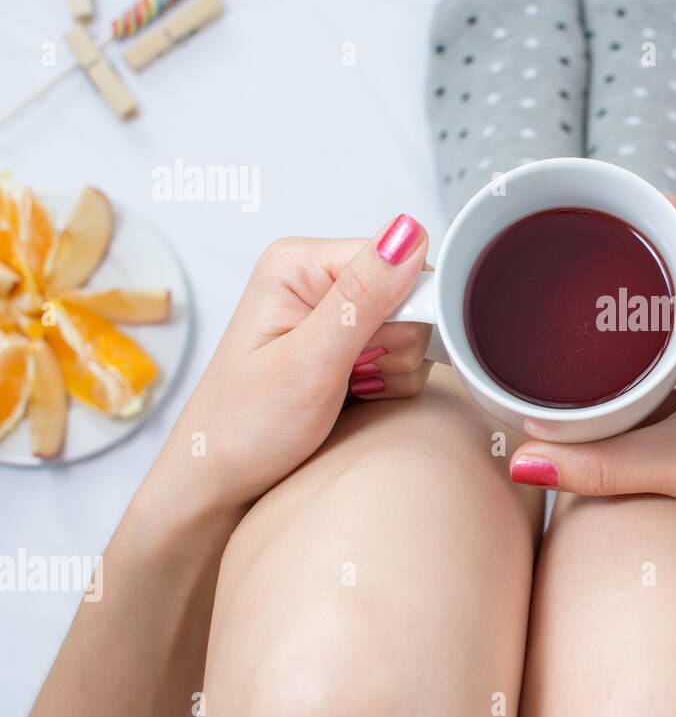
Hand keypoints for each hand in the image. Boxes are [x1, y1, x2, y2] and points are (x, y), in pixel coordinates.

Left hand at [149, 214, 431, 515]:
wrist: (220, 483)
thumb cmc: (242, 428)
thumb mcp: (307, 362)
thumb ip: (362, 297)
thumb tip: (407, 233)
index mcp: (300, 264)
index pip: (398, 258)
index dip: (402, 309)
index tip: (368, 351)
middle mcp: (319, 281)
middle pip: (411, 296)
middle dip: (394, 347)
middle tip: (348, 377)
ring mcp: (337, 316)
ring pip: (414, 331)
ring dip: (392, 371)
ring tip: (344, 391)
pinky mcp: (350, 347)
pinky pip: (406, 358)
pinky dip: (389, 386)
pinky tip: (352, 398)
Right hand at [508, 197, 675, 591]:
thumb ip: (603, 466)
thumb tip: (525, 458)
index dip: (626, 208)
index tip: (572, 206)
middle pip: (669, 257)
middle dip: (612, 255)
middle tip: (550, 258)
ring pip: (672, 302)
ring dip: (626, 302)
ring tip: (562, 300)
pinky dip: (640, 343)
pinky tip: (600, 359)